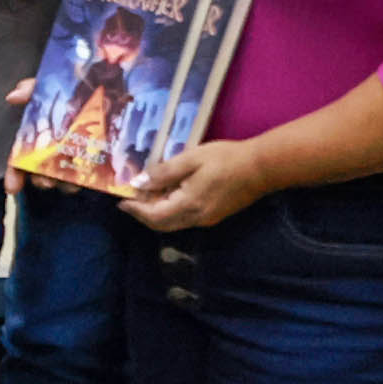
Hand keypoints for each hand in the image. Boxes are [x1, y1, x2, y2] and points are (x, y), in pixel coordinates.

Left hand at [118, 139, 264, 232]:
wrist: (262, 167)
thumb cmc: (226, 159)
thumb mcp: (191, 159)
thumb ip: (164, 172)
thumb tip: (140, 183)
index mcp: (188, 205)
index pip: (153, 216)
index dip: (135, 210)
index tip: (121, 202)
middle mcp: (196, 218)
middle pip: (161, 224)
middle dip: (143, 214)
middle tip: (131, 199)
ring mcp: (207, 219)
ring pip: (173, 223)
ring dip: (157, 213)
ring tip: (147, 195)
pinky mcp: (214, 215)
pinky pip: (185, 218)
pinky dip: (171, 210)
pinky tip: (169, 194)